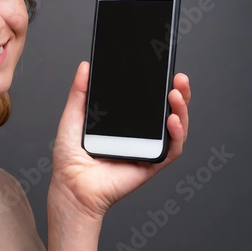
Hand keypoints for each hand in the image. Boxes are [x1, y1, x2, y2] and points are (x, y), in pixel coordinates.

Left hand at [49, 61, 190, 220]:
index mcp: (123, 121)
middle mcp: (139, 133)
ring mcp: (147, 148)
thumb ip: (80, 92)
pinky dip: (177, 135)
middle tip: (178, 78)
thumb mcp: (73, 116)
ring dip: (181, 109)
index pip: (147, 99)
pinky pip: (171, 150)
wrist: (71, 184)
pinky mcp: (151, 164)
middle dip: (178, 93)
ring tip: (176, 94)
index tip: (163, 69)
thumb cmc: (70, 157)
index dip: (159, 85)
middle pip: (167, 110)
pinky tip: (172, 120)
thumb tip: (85, 66)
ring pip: (175, 128)